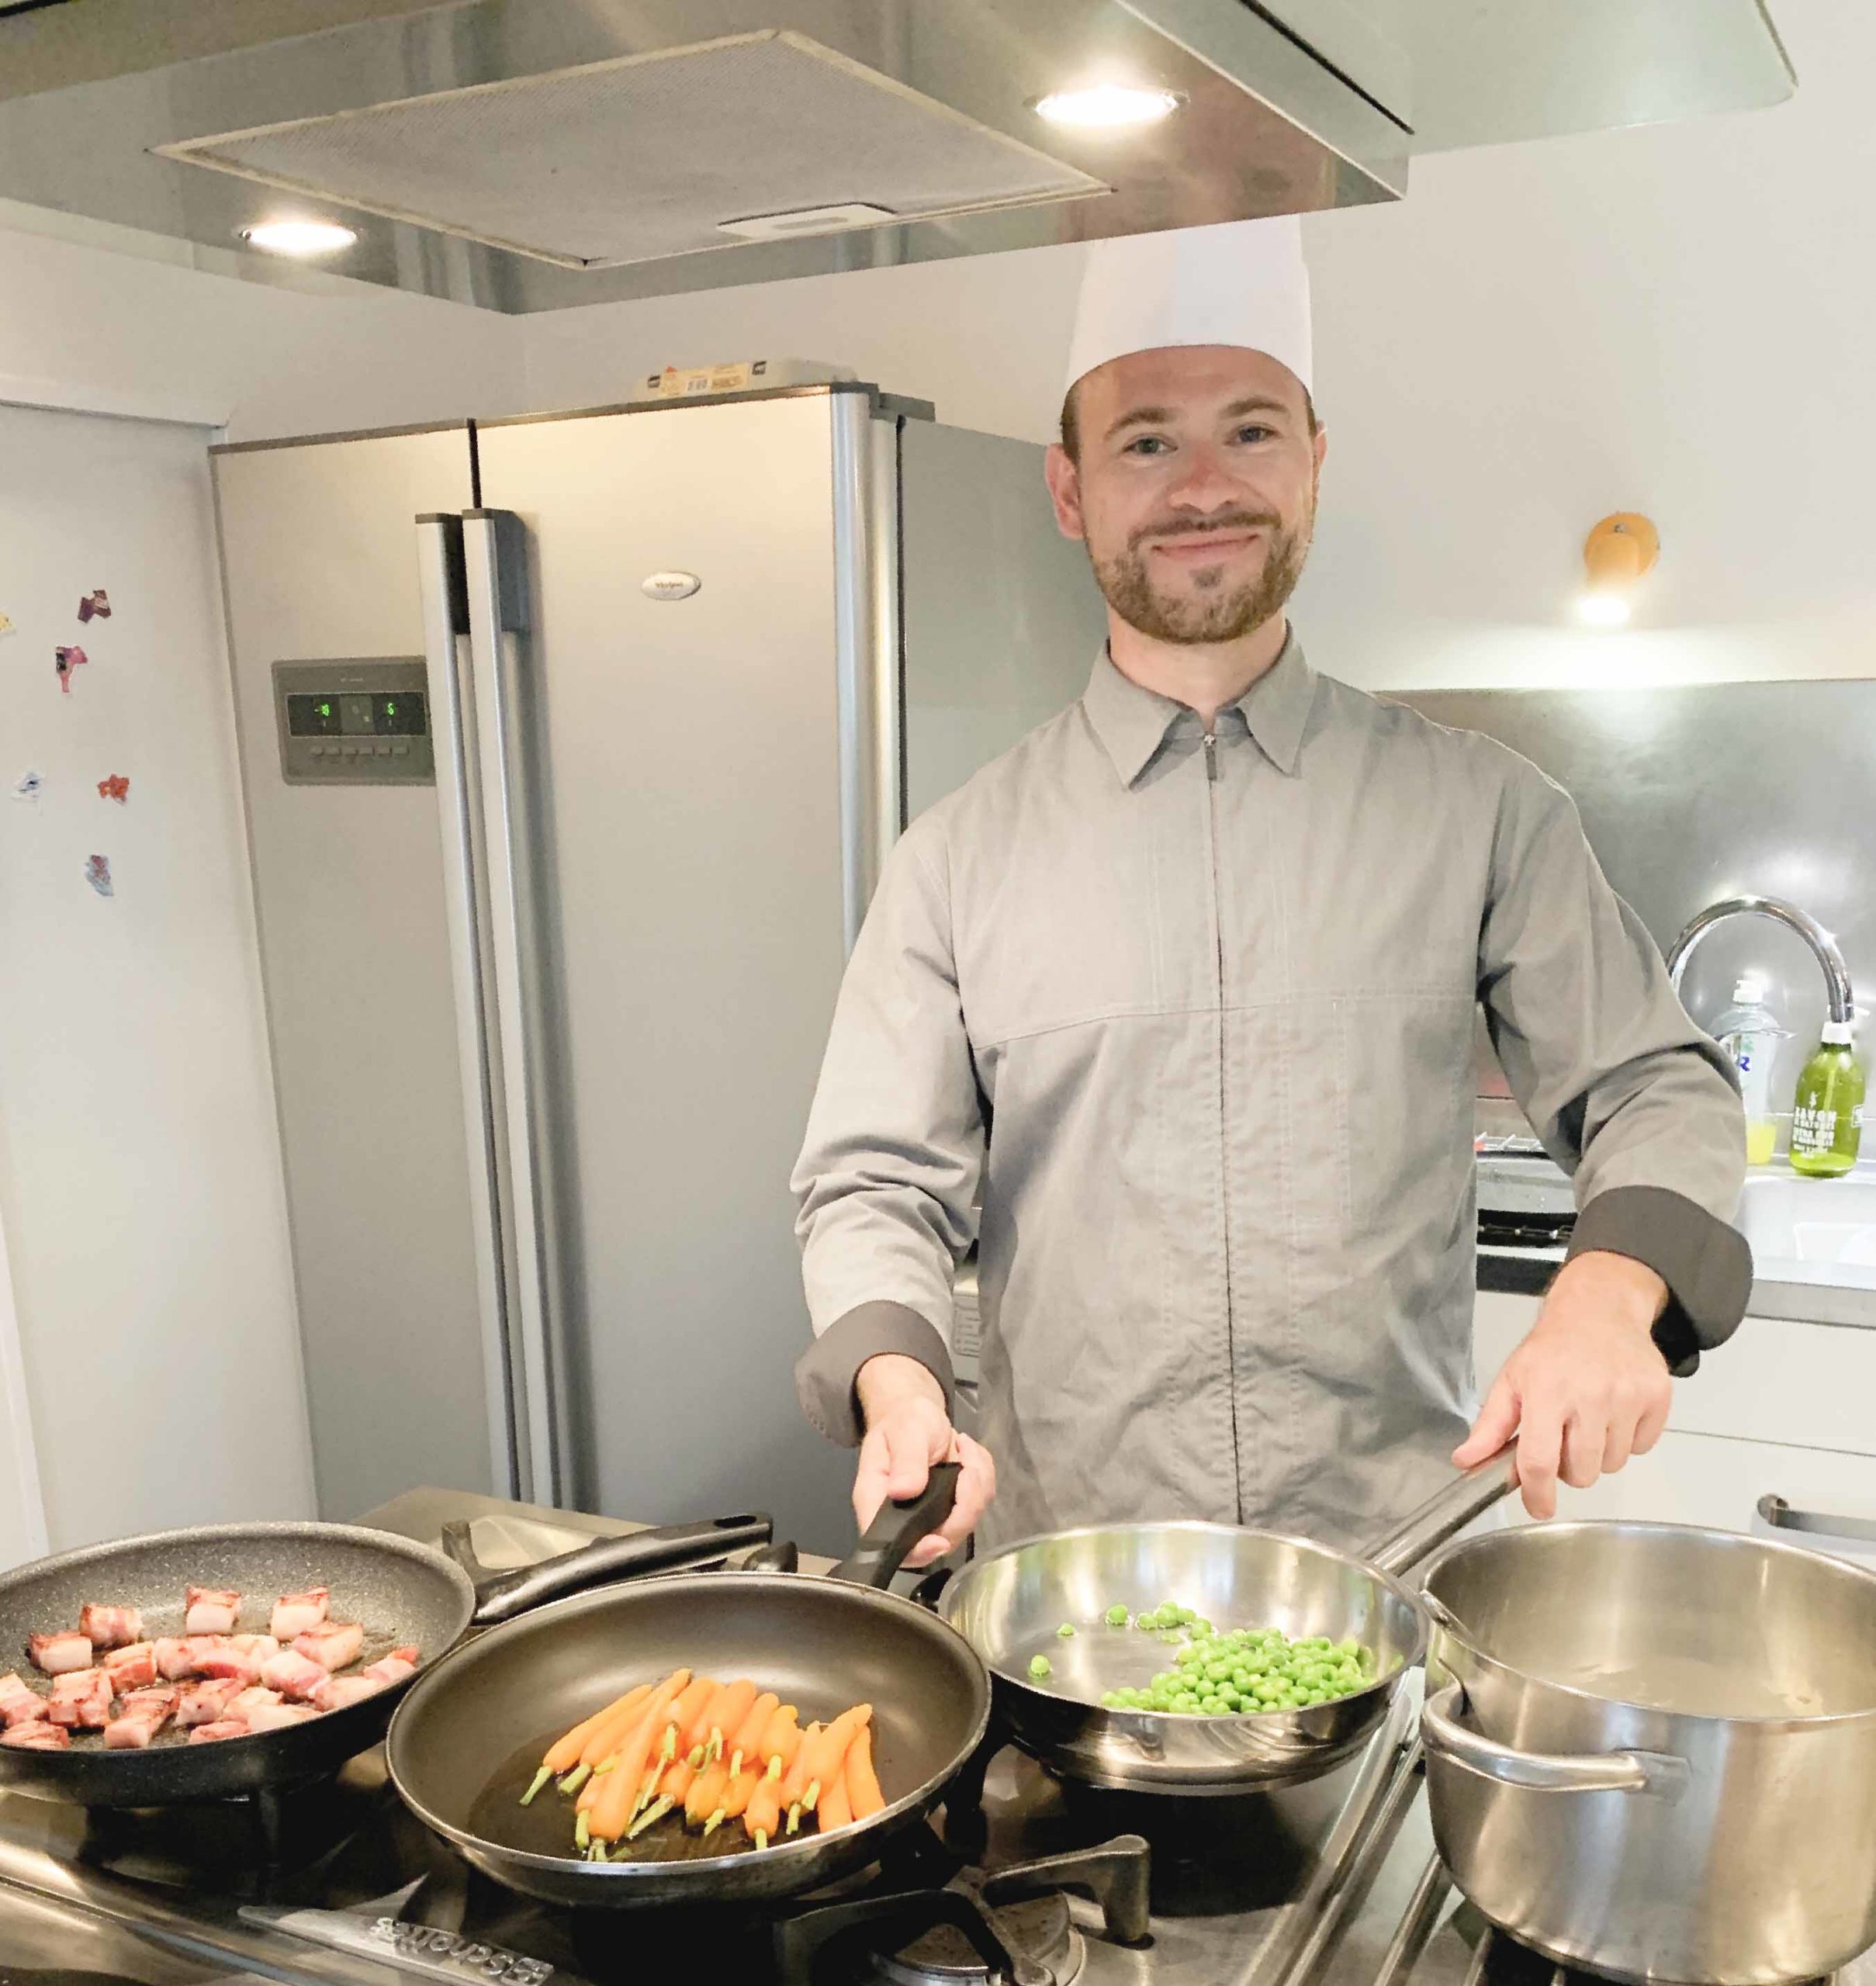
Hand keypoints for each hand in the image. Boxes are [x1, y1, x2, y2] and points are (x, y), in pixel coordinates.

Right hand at [852, 1353, 996, 1567]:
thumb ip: (906, 1460)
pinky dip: (983, 1478)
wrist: (918, 1415)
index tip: (939, 1540)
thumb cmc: (904, 1421)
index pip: (890, 1542)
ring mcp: (931, 1517)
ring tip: (965, 1450)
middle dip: (964, 1505)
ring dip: (976, 1485)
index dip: (917, 1550)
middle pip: (939, 1539)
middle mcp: (903, 1517)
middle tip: (966, 1464)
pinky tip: (968, 1455)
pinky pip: (980, 1504)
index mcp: (877, 1500)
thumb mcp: (905, 1430)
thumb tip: (903, 1491)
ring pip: (966, 1523)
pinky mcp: (954, 1509)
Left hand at [1455, 1251, 1672, 1518]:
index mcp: (1546, 1391)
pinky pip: (1641, 1448)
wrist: (1599, 1311)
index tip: (1538, 1505)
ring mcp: (1628, 1396)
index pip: (1540, 1461)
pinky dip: (1626, 1440)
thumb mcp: (1511, 1381)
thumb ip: (1490, 1427)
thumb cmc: (1551, 1349)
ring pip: (1613, 1464)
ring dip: (1598, 1453)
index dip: (1537, 1494)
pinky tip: (1613, 1412)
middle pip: (1582, 1473)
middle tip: (1562, 1438)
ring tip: (1588, 1420)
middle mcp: (1590, 1394)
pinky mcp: (1657, 1396)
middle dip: (1569, 1468)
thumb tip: (1466, 1461)